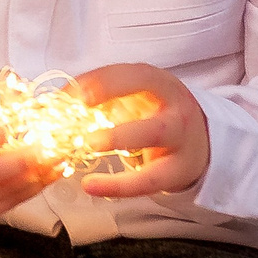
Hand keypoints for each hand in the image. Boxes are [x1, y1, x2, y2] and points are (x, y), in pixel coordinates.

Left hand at [63, 64, 209, 200]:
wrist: (200, 146)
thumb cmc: (156, 117)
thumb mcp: (136, 101)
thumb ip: (103, 100)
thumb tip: (57, 105)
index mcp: (158, 83)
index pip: (131, 71)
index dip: (100, 79)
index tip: (70, 92)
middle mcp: (173, 103)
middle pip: (148, 89)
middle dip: (111, 91)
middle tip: (79, 105)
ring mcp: (180, 136)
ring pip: (152, 132)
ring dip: (117, 136)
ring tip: (87, 144)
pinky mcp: (178, 170)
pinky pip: (148, 179)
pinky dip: (117, 185)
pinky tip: (90, 185)